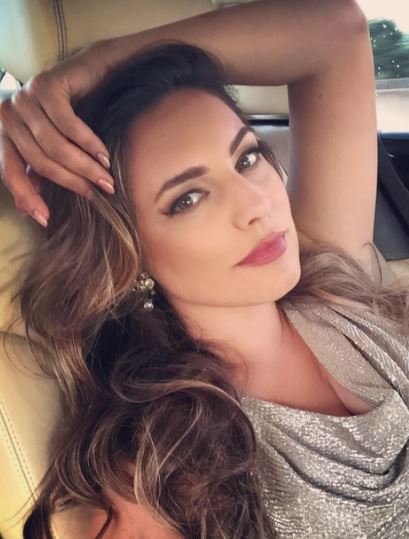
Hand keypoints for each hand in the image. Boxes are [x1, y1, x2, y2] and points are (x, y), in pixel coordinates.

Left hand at [0, 43, 115, 226]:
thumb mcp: (51, 147)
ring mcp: (25, 98)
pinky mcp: (46, 87)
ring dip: (86, 167)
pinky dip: (90, 145)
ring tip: (106, 179)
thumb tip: (28, 212)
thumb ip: (36, 174)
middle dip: (72, 181)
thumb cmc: (72, 114)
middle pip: (40, 161)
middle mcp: (8, 114)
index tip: (46, 219)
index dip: (27, 197)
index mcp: (4, 132)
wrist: (91, 73)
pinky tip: (105, 157)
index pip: (8, 171)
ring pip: (55, 146)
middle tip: (98, 193)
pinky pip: (69, 126)